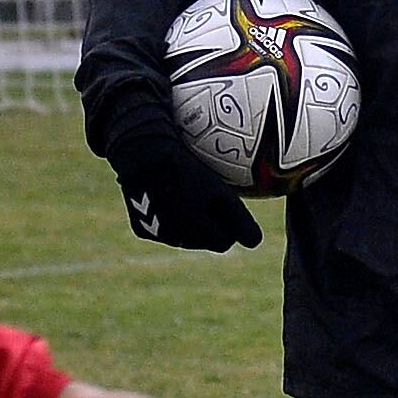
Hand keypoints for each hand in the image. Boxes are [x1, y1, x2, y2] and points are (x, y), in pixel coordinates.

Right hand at [102, 116, 261, 252]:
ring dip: (189, 226)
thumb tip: (255, 242)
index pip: (224, 241)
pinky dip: (167, 221)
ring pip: (183, 238)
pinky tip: (166, 200)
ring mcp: (159, 235)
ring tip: (187, 198)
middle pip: (204, 242)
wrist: (144, 155)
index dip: (230, 227)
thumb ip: (239, 219)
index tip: (229, 211)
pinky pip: (162, 231)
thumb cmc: (186, 167)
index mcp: (199, 230)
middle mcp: (180, 238)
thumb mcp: (218, 189)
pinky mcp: (142, 229)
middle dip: (211, 228)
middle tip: (210, 203)